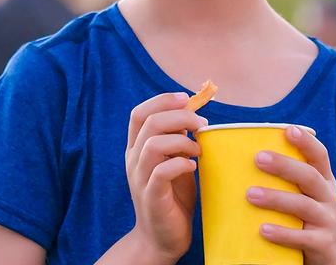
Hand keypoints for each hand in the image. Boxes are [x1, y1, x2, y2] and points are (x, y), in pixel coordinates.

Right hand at [123, 92, 206, 263]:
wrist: (161, 238)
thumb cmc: (172, 196)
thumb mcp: (173, 161)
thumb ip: (177, 140)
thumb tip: (193, 115)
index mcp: (136, 148)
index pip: (139, 113)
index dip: (162, 101)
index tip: (186, 99)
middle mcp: (133, 160)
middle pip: (149, 123)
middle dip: (180, 116)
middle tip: (202, 124)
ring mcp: (139, 178)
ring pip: (153, 144)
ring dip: (181, 140)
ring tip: (197, 148)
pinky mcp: (151, 197)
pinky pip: (161, 172)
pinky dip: (180, 163)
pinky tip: (192, 167)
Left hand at [246, 125, 335, 264]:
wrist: (331, 257)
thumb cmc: (306, 219)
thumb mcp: (304, 196)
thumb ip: (286, 180)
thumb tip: (242, 159)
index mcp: (323, 181)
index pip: (320, 156)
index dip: (307, 142)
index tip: (289, 130)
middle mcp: (328, 197)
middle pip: (310, 176)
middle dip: (284, 165)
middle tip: (258, 158)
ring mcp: (328, 221)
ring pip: (303, 205)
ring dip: (276, 198)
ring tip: (250, 194)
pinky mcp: (323, 244)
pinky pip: (302, 238)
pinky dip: (283, 233)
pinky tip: (263, 229)